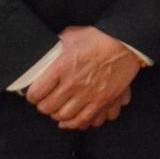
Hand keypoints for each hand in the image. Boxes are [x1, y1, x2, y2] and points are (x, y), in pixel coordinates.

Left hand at [25, 26, 142, 130]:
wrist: (126, 43)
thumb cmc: (99, 37)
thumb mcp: (72, 35)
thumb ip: (57, 44)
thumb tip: (48, 50)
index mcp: (61, 68)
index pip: (35, 93)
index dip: (32, 96)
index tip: (35, 94)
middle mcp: (72, 84)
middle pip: (47, 108)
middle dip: (44, 107)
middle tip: (47, 103)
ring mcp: (88, 94)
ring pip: (64, 117)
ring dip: (59, 116)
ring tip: (59, 111)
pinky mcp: (102, 100)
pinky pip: (84, 120)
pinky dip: (75, 123)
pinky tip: (72, 120)